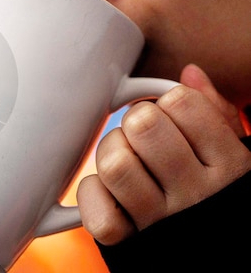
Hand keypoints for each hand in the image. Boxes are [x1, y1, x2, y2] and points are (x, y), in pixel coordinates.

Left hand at [76, 64, 250, 245]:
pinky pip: (97, 210)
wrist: (208, 248)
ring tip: (124, 162)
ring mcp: (162, 220)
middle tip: (139, 137)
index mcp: (228, 165)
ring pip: (115, 165)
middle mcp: (197, 194)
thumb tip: (189, 74)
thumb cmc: (214, 195)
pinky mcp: (129, 242)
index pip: (181, 103)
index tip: (168, 119)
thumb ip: (213, 114)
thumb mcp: (229, 153)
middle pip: (142, 125)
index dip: (165, 103)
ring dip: (109, 155)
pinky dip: (92, 194)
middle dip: (133, 122)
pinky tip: (108, 193)